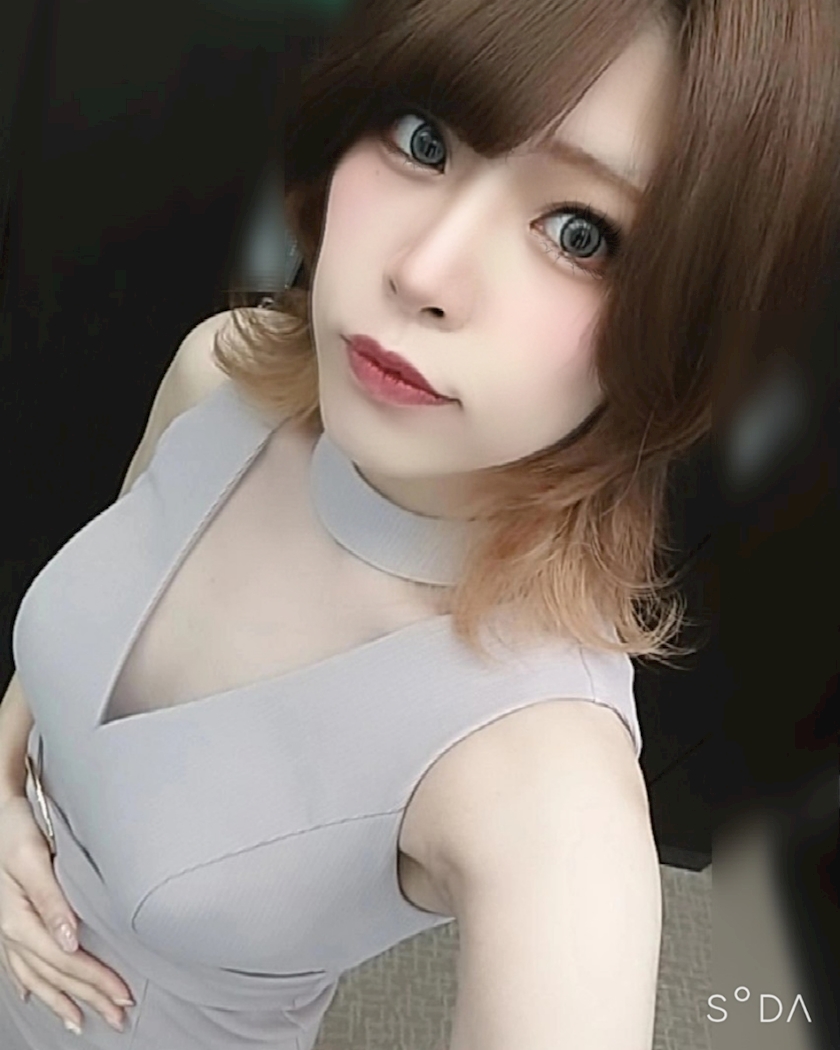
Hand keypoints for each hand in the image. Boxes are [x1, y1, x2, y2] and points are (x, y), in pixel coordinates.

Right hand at [0, 796, 133, 1033]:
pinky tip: (34, 995)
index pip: (67, 961)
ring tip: (81, 1021)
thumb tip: (71, 942)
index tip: (124, 994)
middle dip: (88, 998)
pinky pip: (20, 964)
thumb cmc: (15, 829)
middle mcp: (12, 931)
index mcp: (19, 920)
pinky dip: (32, 982)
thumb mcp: (32, 859)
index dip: (96, 981)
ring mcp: (8, 928)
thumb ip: (52, 901)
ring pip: (37, 975)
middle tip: (118, 1017)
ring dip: (61, 999)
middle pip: (55, 974)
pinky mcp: (10, 919)